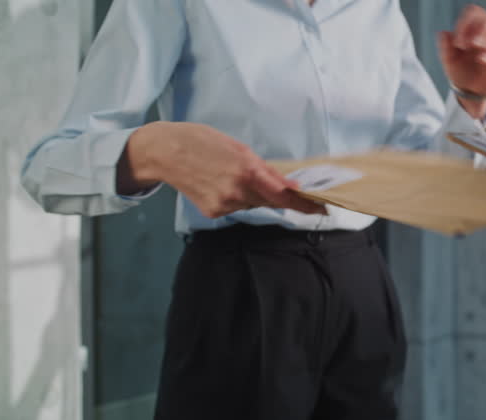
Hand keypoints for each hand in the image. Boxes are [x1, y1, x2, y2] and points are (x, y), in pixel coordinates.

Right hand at [119, 121, 325, 217]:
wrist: (164, 152)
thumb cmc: (202, 142)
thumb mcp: (238, 147)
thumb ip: (265, 170)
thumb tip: (289, 186)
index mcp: (246, 171)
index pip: (283, 196)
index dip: (304, 204)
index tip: (322, 209)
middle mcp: (236, 192)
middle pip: (271, 201)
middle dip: (281, 197)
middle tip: (295, 192)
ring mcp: (223, 205)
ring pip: (253, 204)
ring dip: (255, 194)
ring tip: (235, 174)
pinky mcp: (212, 212)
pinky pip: (236, 208)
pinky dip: (237, 198)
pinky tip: (222, 183)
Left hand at [438, 5, 485, 117]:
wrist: (470, 89)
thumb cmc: (459, 70)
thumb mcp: (449, 61)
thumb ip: (445, 47)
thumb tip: (443, 33)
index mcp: (471, 27)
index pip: (474, 13)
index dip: (466, 25)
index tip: (459, 44)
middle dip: (484, 32)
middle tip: (475, 45)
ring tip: (483, 62)